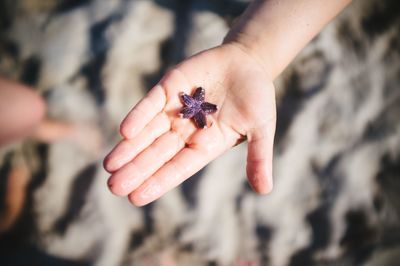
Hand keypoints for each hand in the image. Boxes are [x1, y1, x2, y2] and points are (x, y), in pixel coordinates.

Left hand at [103, 44, 275, 205]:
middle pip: (157, 154)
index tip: (136, 198)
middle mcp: (185, 131)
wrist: (247, 61)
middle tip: (113, 188)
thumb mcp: (261, 128)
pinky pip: (151, 103)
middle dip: (136, 170)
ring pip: (147, 132)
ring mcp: (176, 109)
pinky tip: (125, 131)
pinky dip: (139, 116)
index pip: (178, 168)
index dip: (159, 182)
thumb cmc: (256, 97)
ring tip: (109, 166)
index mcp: (205, 145)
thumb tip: (265, 190)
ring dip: (129, 148)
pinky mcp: (170, 87)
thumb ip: (259, 156)